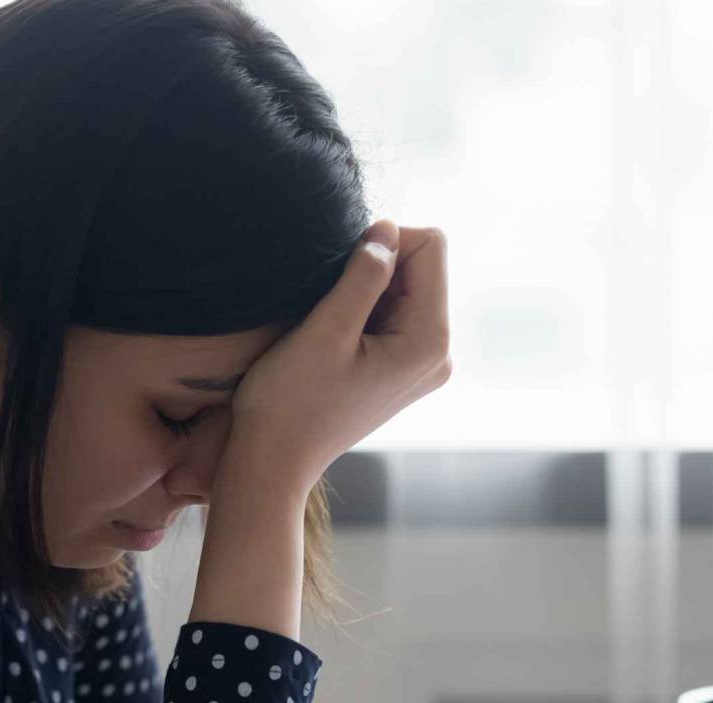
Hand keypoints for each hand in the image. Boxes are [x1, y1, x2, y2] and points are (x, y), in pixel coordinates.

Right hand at [227, 219, 451, 484]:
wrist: (273, 461)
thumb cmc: (292, 402)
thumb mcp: (326, 330)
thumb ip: (364, 275)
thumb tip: (387, 229)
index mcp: (429, 341)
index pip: (431, 247)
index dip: (384, 241)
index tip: (340, 271)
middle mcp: (439, 354)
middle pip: (422, 268)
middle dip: (376, 268)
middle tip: (330, 305)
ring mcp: (421, 365)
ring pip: (404, 289)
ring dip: (364, 292)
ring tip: (329, 328)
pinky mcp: (400, 371)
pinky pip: (392, 316)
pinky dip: (362, 312)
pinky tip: (332, 340)